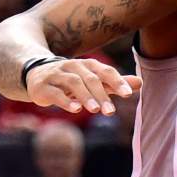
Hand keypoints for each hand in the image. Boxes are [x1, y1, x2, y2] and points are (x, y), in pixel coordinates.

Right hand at [27, 58, 141, 114]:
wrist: (36, 75)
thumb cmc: (72, 80)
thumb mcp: (93, 80)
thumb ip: (114, 83)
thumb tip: (140, 83)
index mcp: (87, 65)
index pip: (105, 71)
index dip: (117, 81)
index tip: (128, 94)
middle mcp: (72, 66)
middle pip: (90, 79)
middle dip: (101, 95)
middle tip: (111, 112)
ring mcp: (56, 75)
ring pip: (73, 83)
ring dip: (85, 96)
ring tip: (95, 110)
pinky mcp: (42, 86)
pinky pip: (55, 92)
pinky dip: (65, 101)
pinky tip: (76, 110)